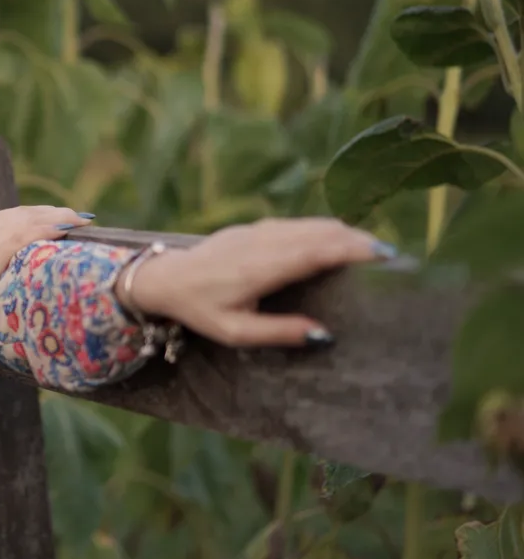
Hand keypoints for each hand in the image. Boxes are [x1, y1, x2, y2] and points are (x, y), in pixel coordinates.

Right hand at [0, 203, 94, 334]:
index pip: (10, 215)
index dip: (34, 214)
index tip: (55, 216)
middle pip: (25, 213)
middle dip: (52, 213)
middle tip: (77, 217)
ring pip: (31, 220)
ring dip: (58, 217)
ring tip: (81, 219)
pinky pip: (30, 234)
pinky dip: (51, 227)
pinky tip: (68, 228)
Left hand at [123, 217, 395, 347]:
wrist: (166, 278)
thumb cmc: (200, 309)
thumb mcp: (235, 332)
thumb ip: (279, 333)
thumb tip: (324, 335)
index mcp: (259, 268)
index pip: (314, 252)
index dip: (350, 250)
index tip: (383, 255)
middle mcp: (262, 243)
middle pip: (319, 233)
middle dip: (357, 240)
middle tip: (392, 256)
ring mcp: (258, 231)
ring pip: (309, 224)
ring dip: (343, 232)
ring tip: (374, 249)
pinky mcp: (255, 227)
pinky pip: (296, 223)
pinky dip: (323, 229)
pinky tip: (339, 239)